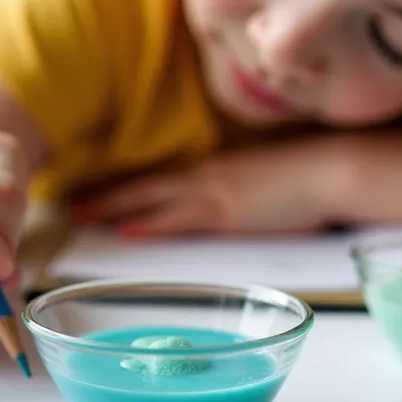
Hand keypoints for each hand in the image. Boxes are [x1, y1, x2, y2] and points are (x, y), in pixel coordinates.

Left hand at [73, 139, 343, 236]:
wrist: (331, 169)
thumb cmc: (305, 178)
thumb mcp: (260, 185)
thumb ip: (234, 197)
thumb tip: (221, 212)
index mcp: (213, 172)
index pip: (158, 179)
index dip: (125, 186)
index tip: (96, 192)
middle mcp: (206, 178)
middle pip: (145, 185)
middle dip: (107, 195)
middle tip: (71, 204)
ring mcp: (215, 194)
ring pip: (152, 199)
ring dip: (116, 208)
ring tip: (83, 216)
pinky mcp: (228, 214)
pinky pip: (180, 219)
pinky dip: (151, 225)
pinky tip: (127, 232)